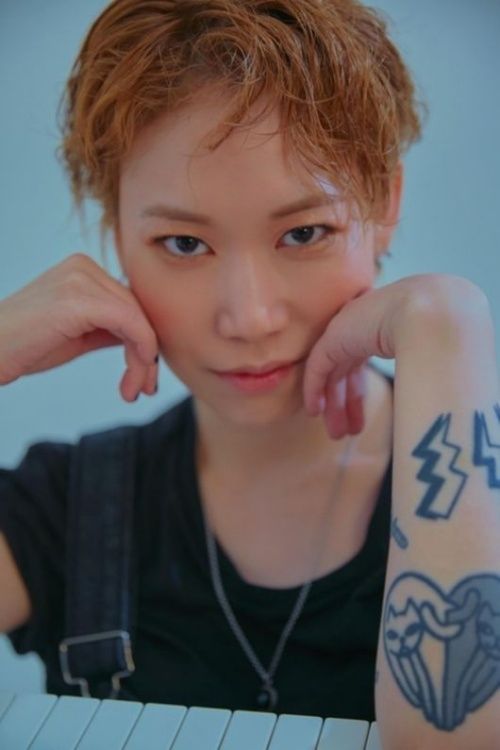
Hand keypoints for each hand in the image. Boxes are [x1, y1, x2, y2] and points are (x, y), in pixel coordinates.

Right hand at [0, 253, 158, 401]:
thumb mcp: (76, 334)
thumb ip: (108, 328)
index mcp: (83, 270)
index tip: (145, 377)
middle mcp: (84, 267)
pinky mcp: (78, 299)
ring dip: (143, 361)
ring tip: (134, 390)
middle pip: (137, 311)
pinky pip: (129, 323)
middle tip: (146, 388)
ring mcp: (80, 279)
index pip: (130, 304)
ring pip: (137, 319)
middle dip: (147, 354)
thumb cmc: (23, 346)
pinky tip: (133, 378)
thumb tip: (142, 339)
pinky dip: (139, 351)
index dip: (145, 341)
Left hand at [302, 273, 486, 439]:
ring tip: (337, 434)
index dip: (357, 396)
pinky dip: (313, 390)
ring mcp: (345, 331)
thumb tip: (426, 408)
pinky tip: (315, 412)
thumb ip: (417, 377)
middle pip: (345, 372)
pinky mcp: (332, 338)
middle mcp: (360, 329)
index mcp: (380, 330)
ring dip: (332, 405)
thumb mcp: (425, 361)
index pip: (360, 366)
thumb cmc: (438, 337)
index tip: (359, 423)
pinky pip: (317, 368)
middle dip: (345, 405)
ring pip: (331, 374)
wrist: (429, 315)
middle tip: (345, 434)